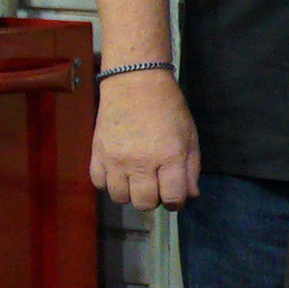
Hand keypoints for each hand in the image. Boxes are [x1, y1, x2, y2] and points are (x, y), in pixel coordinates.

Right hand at [89, 69, 200, 210]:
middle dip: (153, 199)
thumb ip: (191, 167)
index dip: (177, 201)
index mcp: (170, 155)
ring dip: (130, 192)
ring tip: (136, 177)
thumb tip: (190, 195)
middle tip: (156, 185)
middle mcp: (141, 162)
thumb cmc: (168, 107)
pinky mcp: (97, 155)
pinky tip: (119, 171)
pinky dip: (109, 183)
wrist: (134, 84)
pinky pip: (99, 184)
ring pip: (120, 198)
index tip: (175, 195)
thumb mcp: (189, 134)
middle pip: (144, 203)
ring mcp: (116, 160)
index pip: (173, 197)